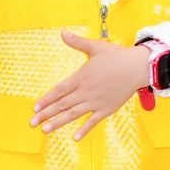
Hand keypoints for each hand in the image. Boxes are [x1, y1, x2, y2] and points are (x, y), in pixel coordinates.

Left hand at [33, 28, 151, 137]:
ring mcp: (96, 102)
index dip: (46, 100)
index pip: (58, 91)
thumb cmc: (117, 56)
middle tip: (32, 123)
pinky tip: (75, 137)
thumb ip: (77, 42)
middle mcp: (85, 92)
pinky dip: (84, 129)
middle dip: (46, 115)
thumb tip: (63, 32)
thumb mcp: (95, 47)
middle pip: (62, 105)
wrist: (138, 68)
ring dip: (58, 123)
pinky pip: (93, 121)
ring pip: (73, 114)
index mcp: (81, 77)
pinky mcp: (107, 109)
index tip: (35, 108)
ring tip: (45, 130)